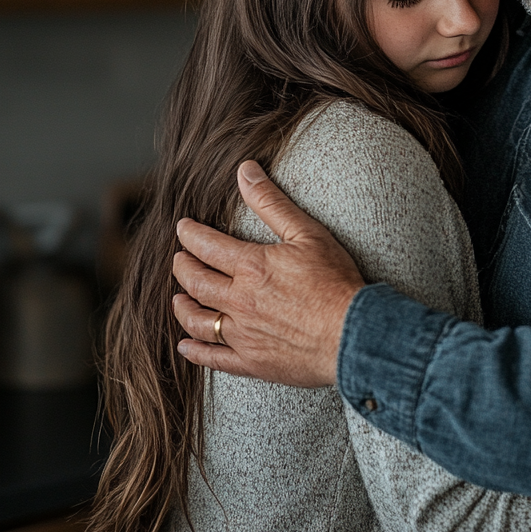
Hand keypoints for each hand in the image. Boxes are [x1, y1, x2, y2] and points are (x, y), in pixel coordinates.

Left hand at [172, 161, 365, 386]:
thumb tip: (244, 170)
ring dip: (183, 307)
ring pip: (198, 321)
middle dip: (183, 267)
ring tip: (178, 298)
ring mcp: (242, 334)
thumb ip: (271, 202)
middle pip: (197, 282)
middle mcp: (239, 301)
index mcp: (251, 267)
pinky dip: (195, 351)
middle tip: (179, 259)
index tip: (183, 228)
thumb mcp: (307, 232)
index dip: (191, 235)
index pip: (207, 246)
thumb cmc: (335, 280)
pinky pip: (213, 358)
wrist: (352, 333)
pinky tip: (186, 345)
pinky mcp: (252, 361)